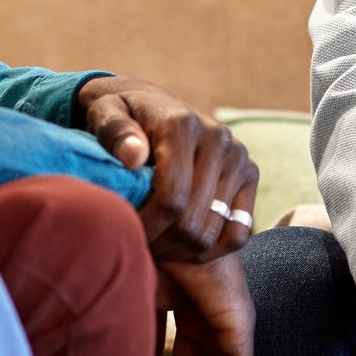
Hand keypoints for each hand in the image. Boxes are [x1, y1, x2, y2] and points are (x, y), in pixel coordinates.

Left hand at [79, 76, 256, 261]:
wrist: (152, 104)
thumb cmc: (122, 114)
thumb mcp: (105, 113)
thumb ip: (114, 132)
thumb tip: (133, 157)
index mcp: (184, 126)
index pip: (172, 198)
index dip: (147, 226)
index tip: (125, 233)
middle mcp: (218, 140)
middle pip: (192, 221)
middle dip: (161, 243)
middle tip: (137, 243)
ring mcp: (238, 157)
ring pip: (213, 232)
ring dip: (180, 251)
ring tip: (156, 245)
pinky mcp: (249, 173)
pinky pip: (239, 231)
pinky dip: (212, 251)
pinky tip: (184, 248)